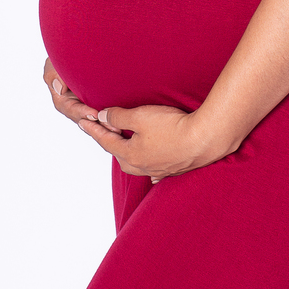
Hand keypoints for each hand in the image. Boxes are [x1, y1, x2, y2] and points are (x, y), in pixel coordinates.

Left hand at [42, 59, 230, 179]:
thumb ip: (117, 118)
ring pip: (136, 163)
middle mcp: (142, 167)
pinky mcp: (174, 169)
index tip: (82, 122)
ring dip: (129, 152)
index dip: (93, 129)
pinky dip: (149, 166)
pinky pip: (155, 171)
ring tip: (126, 143)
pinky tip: (152, 168)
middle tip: (103, 130)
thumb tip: (102, 118)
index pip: (105, 141)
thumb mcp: (140, 117)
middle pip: (119, 155)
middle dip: (110, 142)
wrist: (205, 140)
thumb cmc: (172, 127)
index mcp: (129, 155)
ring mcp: (159, 170)